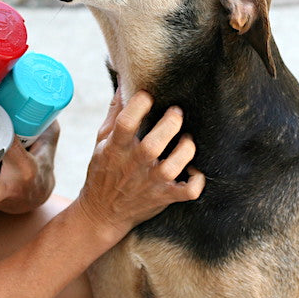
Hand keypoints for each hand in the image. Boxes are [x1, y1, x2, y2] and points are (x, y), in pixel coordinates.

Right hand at [76, 89, 204, 246]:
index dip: (138, 105)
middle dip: (170, 124)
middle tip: (176, 112)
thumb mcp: (101, 141)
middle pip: (154, 144)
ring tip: (186, 139)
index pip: (125, 123)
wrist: (102, 214)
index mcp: (115, 148)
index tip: (147, 94)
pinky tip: (193, 169)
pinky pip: (188, 191)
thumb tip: (124, 84)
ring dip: (185, 149)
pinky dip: (196, 181)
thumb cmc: (103, 171)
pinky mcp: (164, 197)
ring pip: (174, 166)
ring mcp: (151, 183)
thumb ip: (114, 113)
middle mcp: (134, 165)